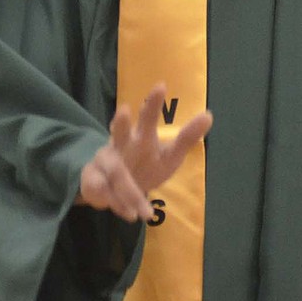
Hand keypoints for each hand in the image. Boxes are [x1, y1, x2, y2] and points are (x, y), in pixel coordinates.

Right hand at [78, 84, 211, 222]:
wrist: (112, 188)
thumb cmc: (145, 165)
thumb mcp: (169, 155)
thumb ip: (187, 137)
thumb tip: (209, 115)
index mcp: (140, 136)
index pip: (147, 117)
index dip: (153, 103)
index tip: (161, 85)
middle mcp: (121, 145)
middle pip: (120, 131)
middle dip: (122, 122)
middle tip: (124, 110)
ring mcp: (105, 162)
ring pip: (113, 169)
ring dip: (126, 186)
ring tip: (142, 209)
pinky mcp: (93, 181)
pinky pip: (104, 192)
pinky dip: (117, 203)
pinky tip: (130, 215)